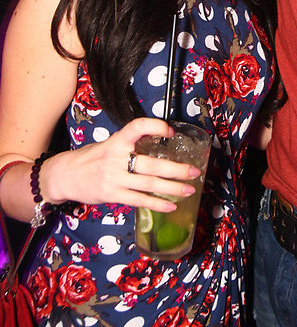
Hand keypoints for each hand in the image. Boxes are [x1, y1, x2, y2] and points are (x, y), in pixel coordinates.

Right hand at [41, 117, 201, 211]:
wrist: (65, 175)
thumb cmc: (91, 158)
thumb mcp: (109, 144)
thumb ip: (131, 145)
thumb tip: (160, 145)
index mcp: (117, 140)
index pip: (138, 127)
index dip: (155, 127)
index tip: (171, 133)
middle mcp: (116, 157)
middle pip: (151, 164)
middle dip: (176, 169)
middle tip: (194, 171)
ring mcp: (113, 177)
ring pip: (148, 184)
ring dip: (172, 188)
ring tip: (188, 189)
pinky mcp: (112, 194)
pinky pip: (138, 200)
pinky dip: (156, 204)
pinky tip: (170, 205)